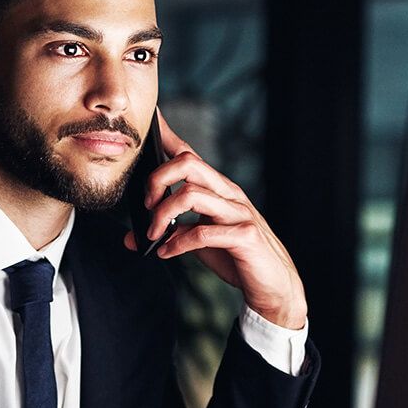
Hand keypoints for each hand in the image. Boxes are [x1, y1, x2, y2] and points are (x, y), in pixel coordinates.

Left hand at [121, 110, 308, 329]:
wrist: (274, 286)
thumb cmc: (236, 258)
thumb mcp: (198, 243)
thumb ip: (170, 234)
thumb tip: (133, 237)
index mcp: (218, 189)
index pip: (189, 154)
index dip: (167, 136)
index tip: (148, 122)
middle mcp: (229, 194)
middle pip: (188, 163)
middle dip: (157, 180)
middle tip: (146, 206)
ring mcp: (239, 213)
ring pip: (191, 194)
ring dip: (162, 215)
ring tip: (152, 235)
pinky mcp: (245, 236)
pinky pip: (202, 232)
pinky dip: (176, 243)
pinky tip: (165, 253)